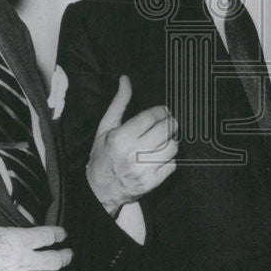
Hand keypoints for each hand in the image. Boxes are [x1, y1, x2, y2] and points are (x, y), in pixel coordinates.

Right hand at [86, 75, 178, 214]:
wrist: (98, 189)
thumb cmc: (102, 155)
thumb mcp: (105, 127)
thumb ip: (119, 103)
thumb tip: (125, 80)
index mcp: (120, 138)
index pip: (151, 117)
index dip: (161, 111)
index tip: (163, 111)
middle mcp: (132, 153)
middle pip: (165, 131)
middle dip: (170, 123)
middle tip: (167, 122)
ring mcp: (143, 170)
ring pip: (172, 147)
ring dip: (171, 141)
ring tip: (162, 140)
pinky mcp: (151, 183)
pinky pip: (172, 165)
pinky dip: (169, 159)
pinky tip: (159, 156)